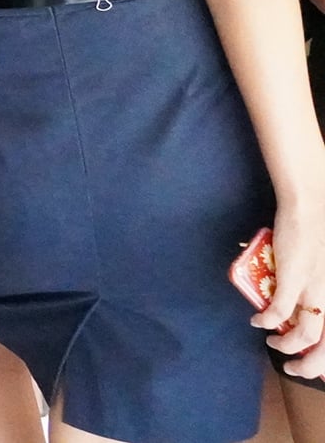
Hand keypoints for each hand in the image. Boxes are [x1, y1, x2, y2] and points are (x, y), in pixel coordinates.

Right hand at [264, 207, 324, 372]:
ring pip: (305, 336)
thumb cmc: (323, 232)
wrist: (312, 206)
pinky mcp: (293, 280)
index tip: (317, 363)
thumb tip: (310, 305)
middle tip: (295, 368)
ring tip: (274, 345)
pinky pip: (277, 312)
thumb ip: (322, 287)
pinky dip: (266, 322)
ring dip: (286, 347)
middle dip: (310, 366)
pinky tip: (257, 322)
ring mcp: (316, 291)